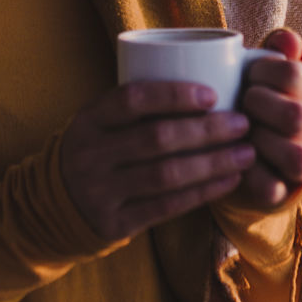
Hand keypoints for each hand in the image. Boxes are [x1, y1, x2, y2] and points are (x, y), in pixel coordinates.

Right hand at [60, 82, 255, 241]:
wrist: (55, 204)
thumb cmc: (98, 149)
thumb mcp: (101, 121)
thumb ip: (138, 106)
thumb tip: (208, 78)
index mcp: (89, 119)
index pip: (131, 99)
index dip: (174, 95)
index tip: (212, 94)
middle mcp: (91, 154)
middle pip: (157, 138)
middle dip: (207, 130)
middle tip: (242, 123)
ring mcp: (100, 191)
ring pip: (166, 175)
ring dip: (213, 163)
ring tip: (246, 153)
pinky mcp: (114, 223)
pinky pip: (166, 207)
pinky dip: (202, 193)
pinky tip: (229, 181)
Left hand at [239, 29, 301, 208]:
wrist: (245, 147)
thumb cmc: (254, 100)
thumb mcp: (262, 72)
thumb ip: (276, 52)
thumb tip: (287, 39)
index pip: (295, 76)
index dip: (266, 72)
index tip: (249, 74)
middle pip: (296, 116)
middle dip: (260, 105)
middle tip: (242, 101)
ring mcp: (300, 163)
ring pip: (297, 158)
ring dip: (261, 140)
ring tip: (241, 131)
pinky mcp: (281, 192)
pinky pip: (272, 188)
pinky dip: (251, 174)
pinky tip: (235, 157)